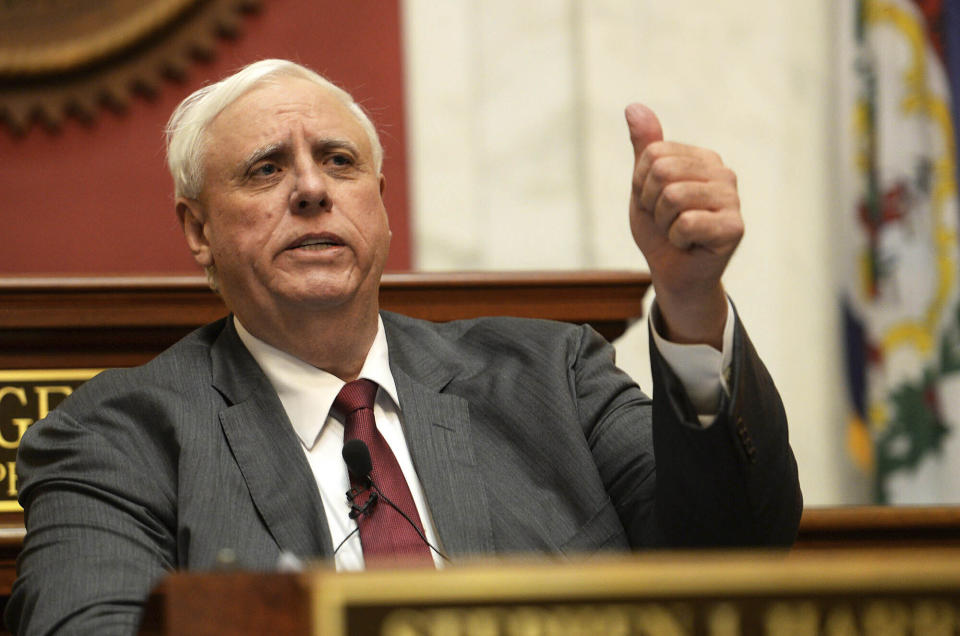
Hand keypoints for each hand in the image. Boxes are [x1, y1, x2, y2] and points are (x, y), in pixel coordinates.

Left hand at [625, 103, 742, 347]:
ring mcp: (733, 199)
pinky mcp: (735, 227)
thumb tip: (633, 106)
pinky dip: (676, 239)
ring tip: (677, 232)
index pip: (653, 155)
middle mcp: (722, 172)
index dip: (641, 185)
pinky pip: (687, 223)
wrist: (673, 273)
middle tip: (665, 220)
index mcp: (702, 158)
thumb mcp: (644, 185)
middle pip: (662, 172)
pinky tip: (689, 244)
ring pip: (672, 196)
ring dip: (663, 222)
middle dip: (650, 204)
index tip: (654, 204)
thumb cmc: (661, 230)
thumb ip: (644, 147)